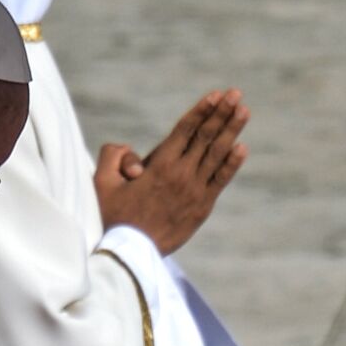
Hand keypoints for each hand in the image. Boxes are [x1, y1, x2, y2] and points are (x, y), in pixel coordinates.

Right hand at [94, 89, 248, 254]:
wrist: (129, 253)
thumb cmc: (111, 217)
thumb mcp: (101, 183)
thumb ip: (112, 156)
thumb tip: (131, 151)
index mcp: (158, 166)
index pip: (185, 130)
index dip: (201, 110)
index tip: (216, 95)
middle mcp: (181, 174)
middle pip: (205, 137)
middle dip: (221, 113)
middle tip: (235, 93)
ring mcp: (194, 191)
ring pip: (217, 154)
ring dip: (232, 130)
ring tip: (243, 111)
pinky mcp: (201, 207)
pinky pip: (221, 180)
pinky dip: (232, 163)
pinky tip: (241, 148)